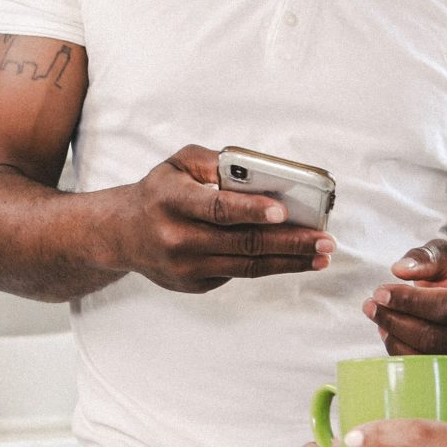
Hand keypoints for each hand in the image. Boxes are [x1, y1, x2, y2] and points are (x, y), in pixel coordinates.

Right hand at [114, 144, 333, 292]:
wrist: (121, 234)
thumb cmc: (160, 192)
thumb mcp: (179, 164)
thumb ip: (216, 162)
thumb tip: (261, 172)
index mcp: (172, 201)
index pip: (218, 208)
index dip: (252, 210)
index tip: (284, 211)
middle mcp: (178, 237)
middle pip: (242, 243)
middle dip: (289, 242)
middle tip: (324, 240)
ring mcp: (186, 267)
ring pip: (247, 266)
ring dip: (289, 261)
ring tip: (320, 256)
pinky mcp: (194, 285)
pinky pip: (238, 274)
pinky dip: (268, 266)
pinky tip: (293, 259)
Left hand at [365, 239, 446, 382]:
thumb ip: (428, 256)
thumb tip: (400, 269)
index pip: (446, 306)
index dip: (409, 301)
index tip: (380, 292)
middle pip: (434, 338)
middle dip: (395, 321)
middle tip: (370, 306)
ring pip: (428, 362)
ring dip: (395, 341)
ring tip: (380, 320)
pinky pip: (428, 377)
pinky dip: (403, 358)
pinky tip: (393, 338)